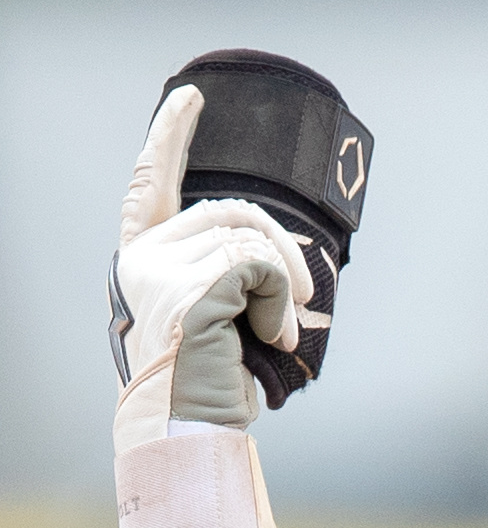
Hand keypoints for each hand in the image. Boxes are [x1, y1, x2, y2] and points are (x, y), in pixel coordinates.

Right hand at [110, 85, 312, 453]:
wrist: (192, 429)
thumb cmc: (212, 382)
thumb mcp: (218, 313)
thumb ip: (227, 270)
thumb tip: (275, 250)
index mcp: (146, 258)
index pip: (152, 183)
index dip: (170, 137)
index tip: (191, 98)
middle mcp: (144, 259)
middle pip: (232, 211)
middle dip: (281, 248)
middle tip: (304, 295)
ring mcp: (161, 272)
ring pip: (252, 242)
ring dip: (284, 289)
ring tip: (278, 331)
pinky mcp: (190, 290)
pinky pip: (260, 267)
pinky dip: (280, 300)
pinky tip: (272, 334)